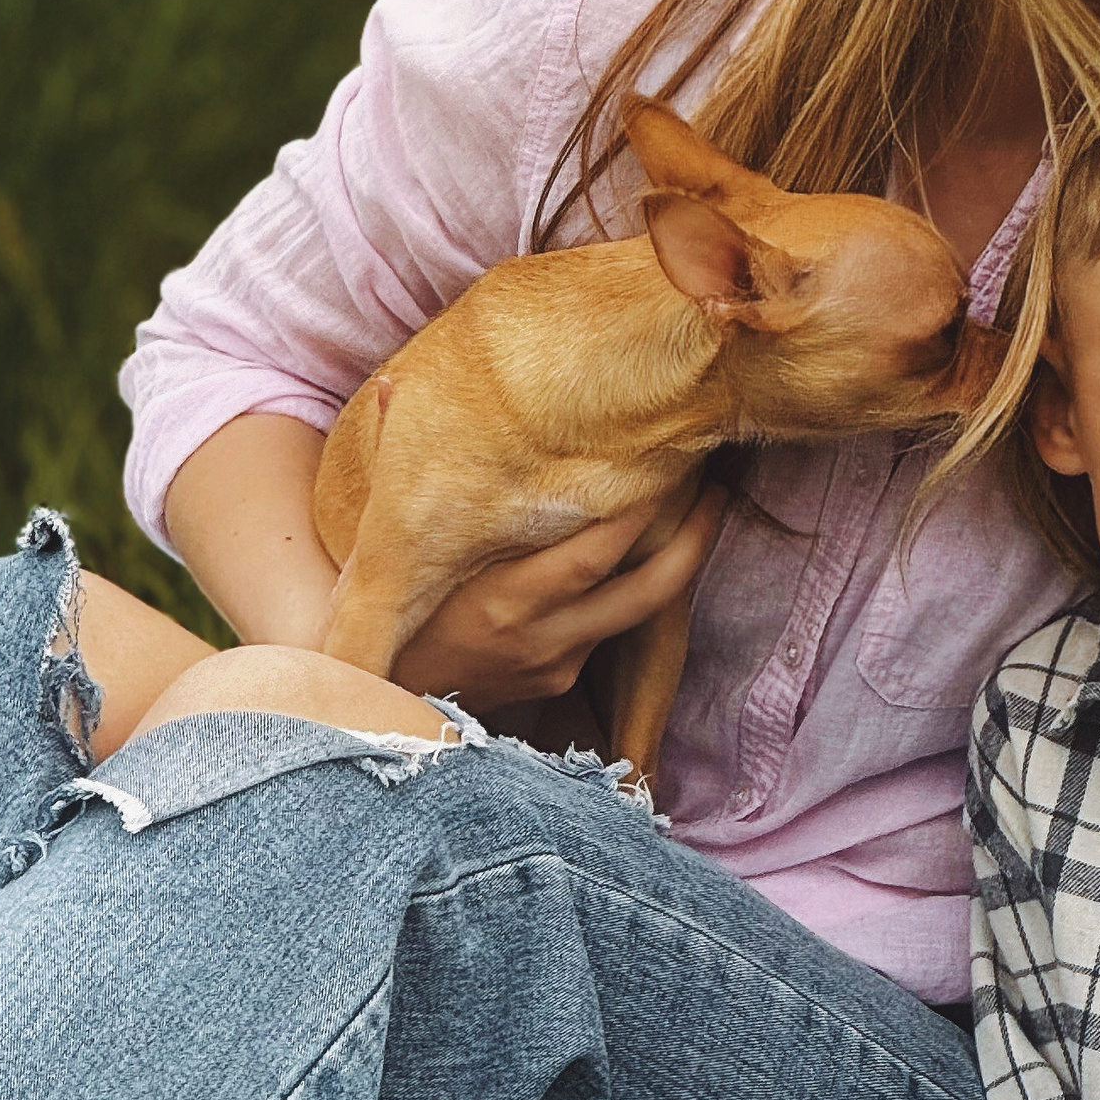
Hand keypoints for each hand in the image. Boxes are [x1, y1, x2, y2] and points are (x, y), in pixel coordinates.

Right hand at [386, 486, 726, 707]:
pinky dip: (631, 593)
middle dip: (691, 538)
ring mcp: (557, 664)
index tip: (668, 462)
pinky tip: (645, 555)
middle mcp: (542, 636)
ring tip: (704, 512)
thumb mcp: (392, 546)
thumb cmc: (388, 614)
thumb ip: (399, 467)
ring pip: (639, 612)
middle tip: (716, 489)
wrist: (384, 708)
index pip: (594, 553)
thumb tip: (387, 392)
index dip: (639, 510)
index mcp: (505, 598)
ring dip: (678, 563)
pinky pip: (609, 632)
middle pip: (645, 589)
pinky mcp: (560, 682)